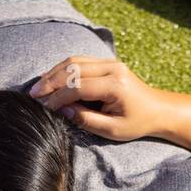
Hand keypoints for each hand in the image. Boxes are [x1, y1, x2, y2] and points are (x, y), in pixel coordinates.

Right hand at [28, 56, 169, 141]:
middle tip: (33, 94)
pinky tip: (52, 80)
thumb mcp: (112, 130)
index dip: (58, 97)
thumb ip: (86, 120)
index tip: (44, 107)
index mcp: (115, 85)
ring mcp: (110, 62)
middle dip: (50, 81)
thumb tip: (62, 111)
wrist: (158, 109)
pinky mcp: (107, 62)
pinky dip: (63, 69)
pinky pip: (80, 61)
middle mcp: (112, 68)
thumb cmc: (137, 123)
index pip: (78, 87)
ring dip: (54, 73)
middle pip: (73, 68)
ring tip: (39, 87)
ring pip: (74, 61)